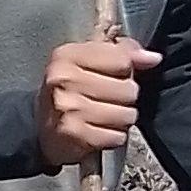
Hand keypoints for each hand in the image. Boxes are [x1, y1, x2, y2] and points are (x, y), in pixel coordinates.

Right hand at [36, 32, 157, 168]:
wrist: (37, 126)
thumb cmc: (67, 91)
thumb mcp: (87, 62)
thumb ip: (122, 54)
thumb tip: (153, 58)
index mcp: (68, 55)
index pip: (122, 60)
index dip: (125, 71)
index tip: (112, 76)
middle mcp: (65, 79)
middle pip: (128, 89)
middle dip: (124, 98)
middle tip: (106, 101)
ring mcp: (68, 108)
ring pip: (126, 115)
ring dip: (121, 119)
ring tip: (104, 117)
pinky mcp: (74, 134)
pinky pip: (116, 136)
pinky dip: (112, 137)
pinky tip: (99, 132)